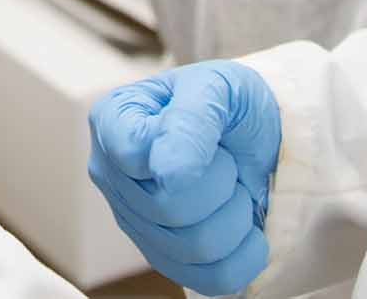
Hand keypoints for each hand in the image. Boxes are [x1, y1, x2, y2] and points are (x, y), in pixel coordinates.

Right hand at [86, 61, 281, 293]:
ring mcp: (134, 221)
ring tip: (235, 189)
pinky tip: (249, 229)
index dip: (182, 152)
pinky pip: (209, 280)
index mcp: (112, 122)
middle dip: (221, 182)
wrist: (254, 130)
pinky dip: (244, 256)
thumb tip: (167, 174)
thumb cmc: (227, 101)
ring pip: (192, 247)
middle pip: (168, 207)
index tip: (212, 136)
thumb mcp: (216, 86)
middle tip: (229, 160)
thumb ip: (190, 120)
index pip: (132, 153)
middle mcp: (112, 174)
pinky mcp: (164, 257)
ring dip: (236, 216)